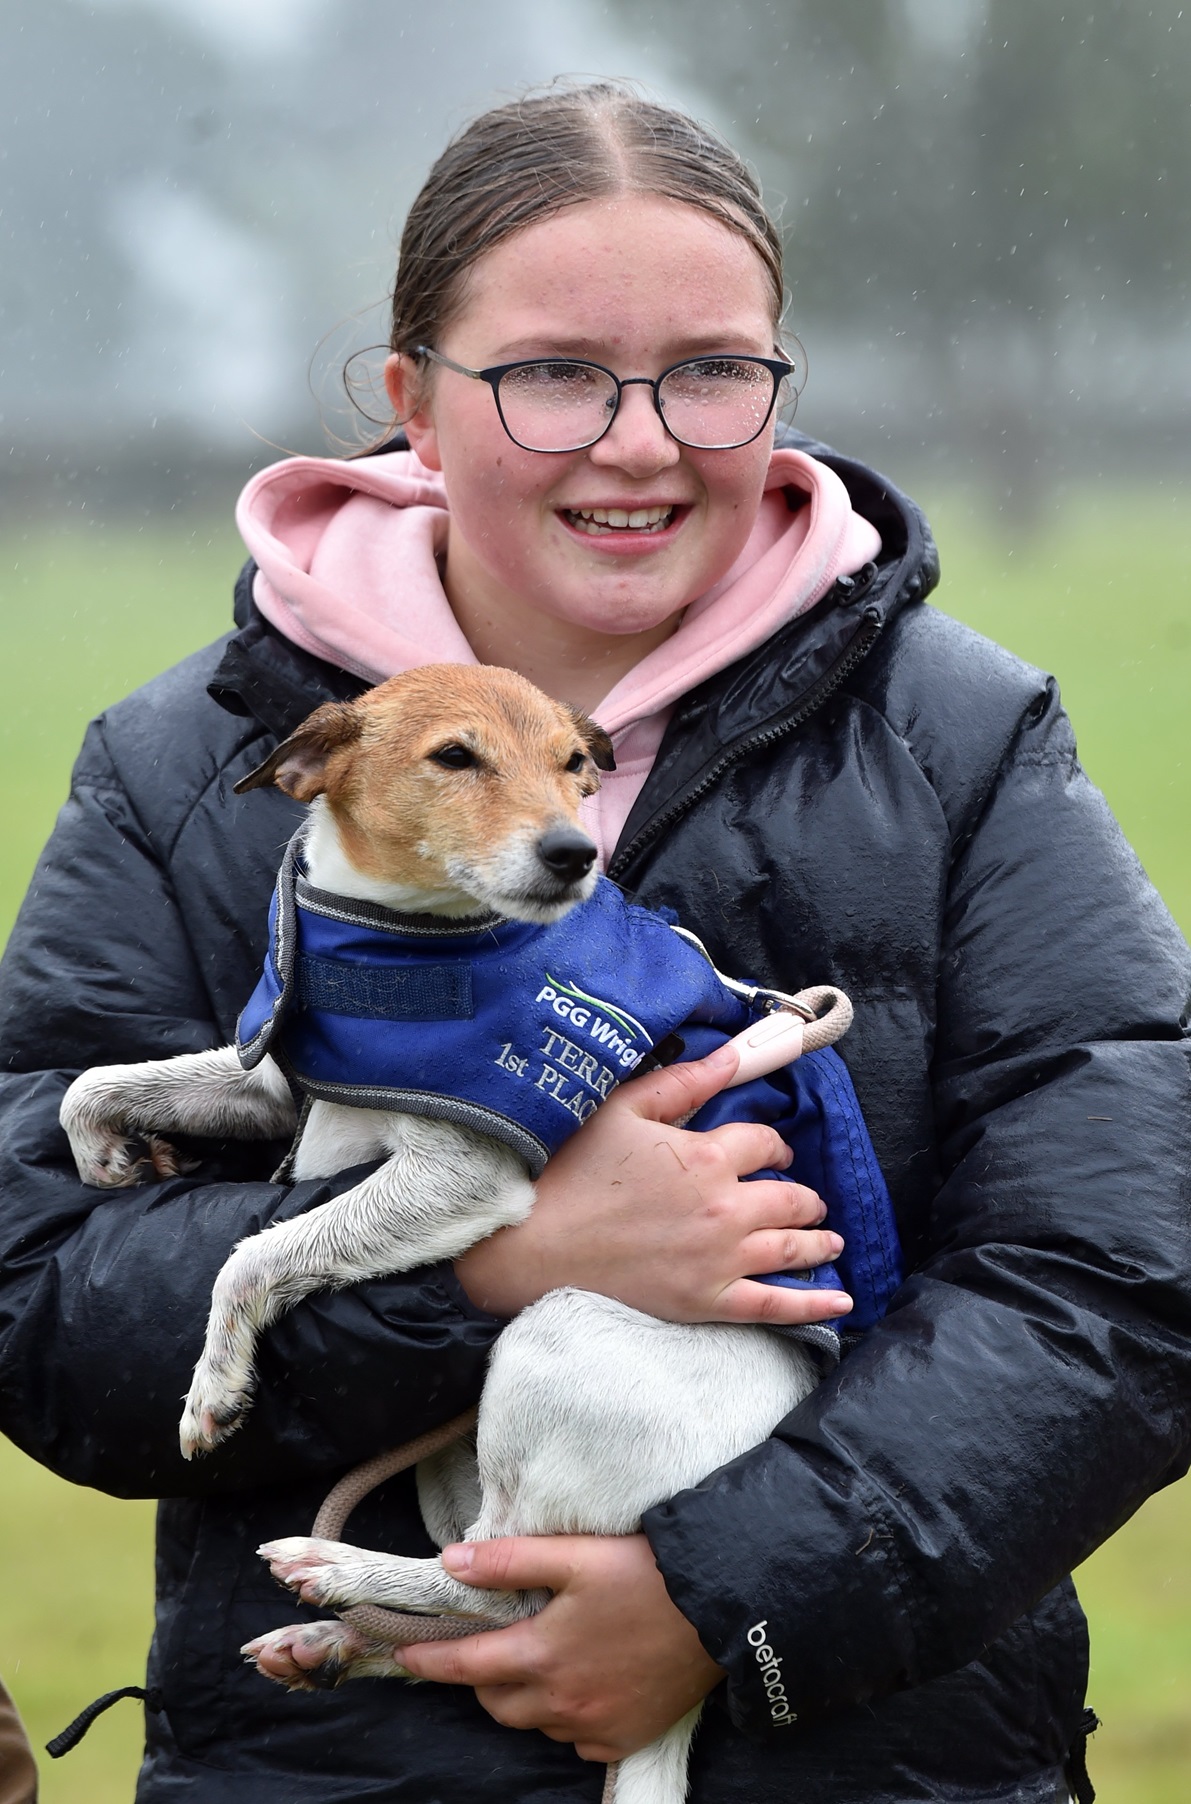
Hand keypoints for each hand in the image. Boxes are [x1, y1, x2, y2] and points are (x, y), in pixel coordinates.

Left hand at [399, 1533, 722, 1760]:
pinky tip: (580, 1688)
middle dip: (481, 1679)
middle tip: (488, 1649)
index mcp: (541, 1654)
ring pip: (536, 1722)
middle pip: (497, 1702)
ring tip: (536, 1662)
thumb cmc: (645, 1573)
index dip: (430, 1661)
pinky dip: (566, 1718)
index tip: (404, 1657)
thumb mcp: (574, 1554)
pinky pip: (577, 1738)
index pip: (466, 1666)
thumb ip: (508, 1562)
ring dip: (524, 1698)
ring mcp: (595, 1724)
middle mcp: (561, 1700)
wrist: (721, 1608)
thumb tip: (450, 1563)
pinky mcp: (625, 1737)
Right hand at [455, 1040, 850, 1326]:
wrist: (534, 1244)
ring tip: (831, 1241)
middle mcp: (725, 1207)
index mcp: (706, 1156)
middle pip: (790, 1198)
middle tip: (808, 1201)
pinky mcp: (708, 1302)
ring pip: (792, 1248)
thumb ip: (685, 1082)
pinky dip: (815, 1305)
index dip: (774, 1145)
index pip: (765, 1143)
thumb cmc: (572, 1171)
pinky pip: (776, 1305)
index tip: (773, 1152)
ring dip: (819, 1242)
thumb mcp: (623, 1109)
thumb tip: (735, 1054)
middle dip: (805, 1197)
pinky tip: (840, 1301)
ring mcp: (721, 1259)